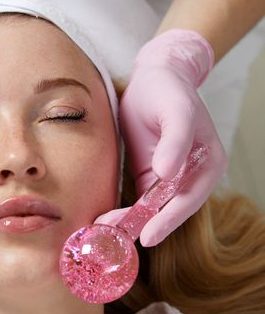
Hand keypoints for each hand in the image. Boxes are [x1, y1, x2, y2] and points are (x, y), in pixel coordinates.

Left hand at [95, 29, 227, 246]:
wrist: (153, 78)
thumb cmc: (167, 90)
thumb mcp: (175, 110)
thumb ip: (175, 140)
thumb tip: (168, 173)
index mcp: (207, 163)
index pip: (188, 199)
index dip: (168, 219)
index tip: (147, 235)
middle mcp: (192, 175)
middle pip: (169, 209)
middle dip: (144, 225)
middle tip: (115, 236)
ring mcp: (171, 177)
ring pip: (153, 208)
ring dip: (131, 221)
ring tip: (106, 229)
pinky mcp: (152, 174)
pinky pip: (141, 198)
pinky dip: (127, 209)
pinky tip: (108, 216)